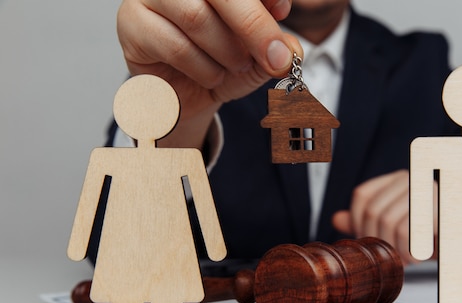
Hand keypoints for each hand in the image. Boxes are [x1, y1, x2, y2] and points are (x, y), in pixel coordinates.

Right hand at [117, 0, 301, 146]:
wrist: (186, 95)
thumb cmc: (222, 63)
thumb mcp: (258, 55)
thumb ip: (276, 45)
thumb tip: (292, 47)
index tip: (282, 10)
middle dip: (254, 25)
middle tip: (276, 58)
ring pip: (197, 18)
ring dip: (226, 52)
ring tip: (235, 66)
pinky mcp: (132, 24)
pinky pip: (176, 47)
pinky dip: (203, 69)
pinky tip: (210, 76)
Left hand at [332, 170, 438, 264]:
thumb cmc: (431, 236)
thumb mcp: (396, 228)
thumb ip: (367, 221)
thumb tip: (337, 219)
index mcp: (398, 179)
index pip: (362, 195)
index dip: (359, 222)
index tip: (370, 242)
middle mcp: (412, 178)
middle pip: (373, 210)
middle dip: (376, 241)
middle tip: (389, 256)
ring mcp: (427, 190)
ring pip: (388, 221)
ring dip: (393, 248)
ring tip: (404, 258)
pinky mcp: (440, 207)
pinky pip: (408, 230)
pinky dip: (407, 250)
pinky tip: (416, 256)